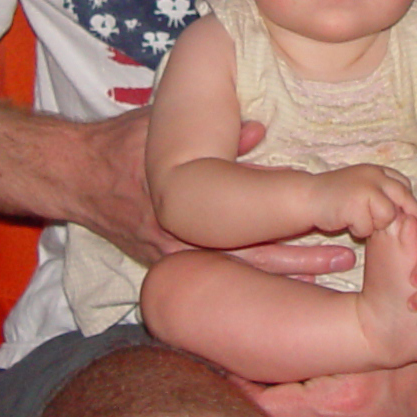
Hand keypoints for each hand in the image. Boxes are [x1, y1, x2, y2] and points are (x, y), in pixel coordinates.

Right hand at [90, 119, 356, 280]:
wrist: (72, 175)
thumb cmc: (120, 144)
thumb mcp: (160, 127)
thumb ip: (210, 131)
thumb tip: (259, 131)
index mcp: (183, 210)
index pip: (247, 228)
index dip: (291, 231)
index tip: (330, 227)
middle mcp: (180, 246)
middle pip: (251, 260)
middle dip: (299, 262)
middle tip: (344, 258)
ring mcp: (173, 261)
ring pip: (240, 275)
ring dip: (285, 275)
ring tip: (331, 275)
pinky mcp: (168, 269)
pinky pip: (218, 280)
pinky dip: (254, 282)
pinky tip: (288, 288)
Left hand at [244, 309, 416, 416]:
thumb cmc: (401, 321)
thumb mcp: (353, 326)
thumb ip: (304, 340)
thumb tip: (245, 341)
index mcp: (346, 398)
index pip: (271, 407)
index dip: (242, 390)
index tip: (223, 373)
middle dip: (260, 408)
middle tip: (234, 384)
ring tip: (266, 397)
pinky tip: (305, 412)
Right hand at [305, 164, 416, 240]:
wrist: (306, 197)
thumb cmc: (336, 199)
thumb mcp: (363, 187)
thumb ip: (383, 194)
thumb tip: (410, 215)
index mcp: (378, 170)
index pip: (405, 186)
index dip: (407, 205)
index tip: (404, 220)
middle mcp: (376, 175)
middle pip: (405, 200)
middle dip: (404, 219)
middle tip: (397, 232)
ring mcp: (367, 188)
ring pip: (388, 215)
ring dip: (375, 225)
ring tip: (358, 221)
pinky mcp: (356, 203)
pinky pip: (369, 227)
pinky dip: (359, 230)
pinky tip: (347, 223)